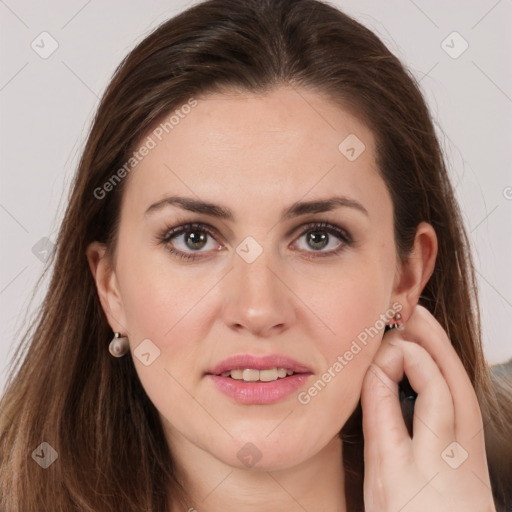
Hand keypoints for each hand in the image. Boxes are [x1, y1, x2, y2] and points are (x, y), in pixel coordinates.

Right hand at [361, 304, 495, 511]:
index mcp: (437, 449)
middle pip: (453, 376)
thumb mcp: (383, 469)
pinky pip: (462, 395)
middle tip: (410, 310)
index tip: (378, 346)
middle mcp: (461, 442)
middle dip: (432, 338)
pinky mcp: (471, 448)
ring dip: (441, 349)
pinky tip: (431, 365)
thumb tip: (376, 370)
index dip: (403, 356)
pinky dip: (445, 368)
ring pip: (461, 384)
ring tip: (420, 326)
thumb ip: (379, 415)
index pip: (428, 383)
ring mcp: (471, 444)